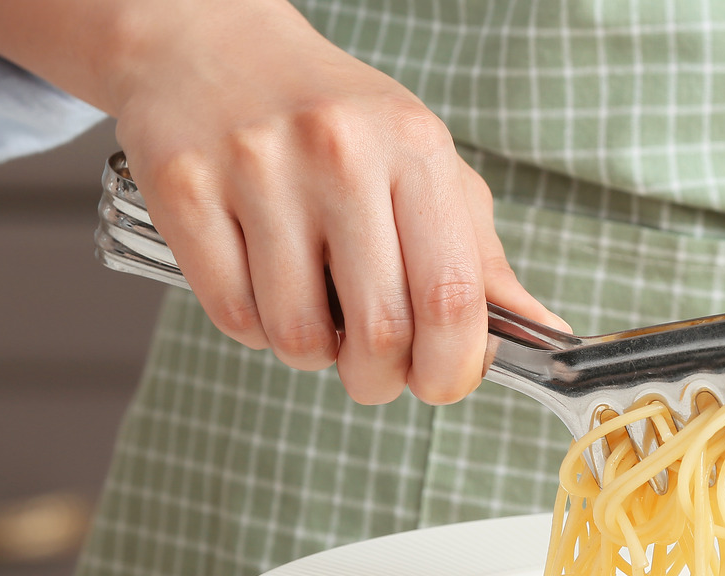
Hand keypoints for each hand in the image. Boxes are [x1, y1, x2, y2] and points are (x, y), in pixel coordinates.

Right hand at [100, 0, 562, 403]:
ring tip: (313, 311)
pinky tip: (263, 285)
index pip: (452, 296)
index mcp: (414, 147)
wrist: (210, 43)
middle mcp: (339, 151)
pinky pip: (232, 315)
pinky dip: (252, 328)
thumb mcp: (424, 166)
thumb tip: (541, 334)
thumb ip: (480, 257)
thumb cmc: (334, 119)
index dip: (453, 368)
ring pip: (298, 337)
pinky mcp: (183, 188)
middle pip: (379, 332)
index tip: (444, 382)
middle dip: (381, 380)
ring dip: (311, 353)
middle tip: (374, 369)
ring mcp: (257, 168)